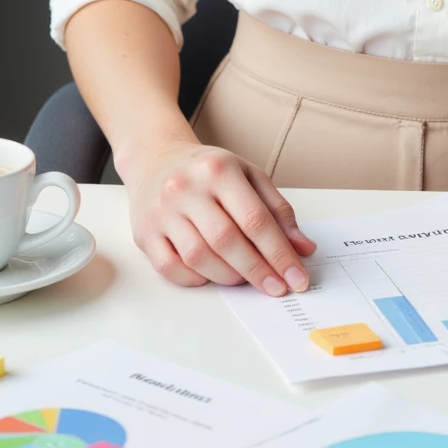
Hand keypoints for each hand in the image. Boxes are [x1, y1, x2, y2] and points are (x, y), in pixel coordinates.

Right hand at [123, 140, 316, 290]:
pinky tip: (212, 276)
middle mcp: (187, 188)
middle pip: (227, 240)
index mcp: (219, 169)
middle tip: (277, 288)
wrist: (157, 159)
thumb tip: (303, 248)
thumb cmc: (209, 170)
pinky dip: (195, 279)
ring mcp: (162, 211)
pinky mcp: (144, 232)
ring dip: (228, 276)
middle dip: (258, 270)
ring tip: (245, 278)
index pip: (255, 219)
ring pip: (199, 257)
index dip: (279, 253)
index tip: (296, 278)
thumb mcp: (249, 176)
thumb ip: (278, 211)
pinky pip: (170, 268)